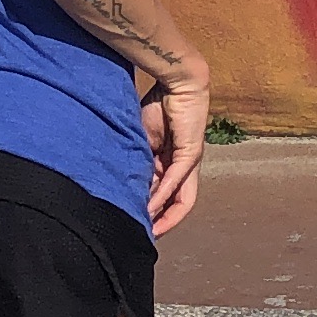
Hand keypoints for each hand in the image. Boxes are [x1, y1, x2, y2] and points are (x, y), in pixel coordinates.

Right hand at [140, 58, 209, 236]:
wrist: (177, 81)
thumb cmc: (159, 105)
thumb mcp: (142, 140)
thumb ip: (138, 160)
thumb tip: (125, 181)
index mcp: (172, 162)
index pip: (168, 196)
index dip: (157, 213)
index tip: (140, 224)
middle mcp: (184, 166)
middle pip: (177, 203)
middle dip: (161, 222)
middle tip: (144, 236)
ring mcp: (190, 161)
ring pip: (180, 198)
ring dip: (163, 214)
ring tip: (149, 230)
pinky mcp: (190, 153)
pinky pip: (176, 180)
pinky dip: (164, 195)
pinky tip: (151, 206)